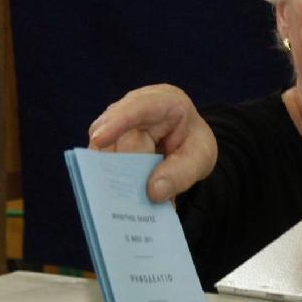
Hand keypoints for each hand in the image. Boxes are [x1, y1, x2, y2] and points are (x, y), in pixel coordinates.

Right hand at [87, 84, 217, 202]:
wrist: (185, 142)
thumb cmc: (192, 143)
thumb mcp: (201, 158)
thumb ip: (181, 174)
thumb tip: (152, 192)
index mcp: (164, 102)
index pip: (137, 107)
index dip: (116, 122)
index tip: (99, 139)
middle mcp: (133, 107)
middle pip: (119, 138)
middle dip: (124, 168)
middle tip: (132, 197)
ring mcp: (115, 123)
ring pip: (103, 151)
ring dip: (115, 177)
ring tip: (127, 200)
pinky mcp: (106, 141)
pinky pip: (100, 161)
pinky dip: (110, 180)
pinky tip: (119, 197)